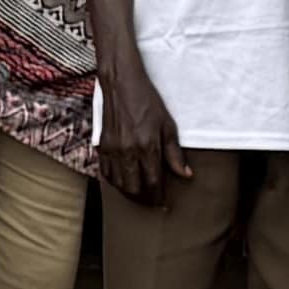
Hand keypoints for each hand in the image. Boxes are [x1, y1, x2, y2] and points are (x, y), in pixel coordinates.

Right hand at [96, 58, 182, 207]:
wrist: (122, 85)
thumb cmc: (148, 102)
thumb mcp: (168, 125)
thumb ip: (175, 153)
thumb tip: (186, 175)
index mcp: (147, 146)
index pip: (153, 182)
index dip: (159, 197)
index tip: (163, 204)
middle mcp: (128, 151)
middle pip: (134, 188)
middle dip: (144, 199)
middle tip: (152, 201)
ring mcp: (113, 150)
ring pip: (119, 184)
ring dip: (129, 192)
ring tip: (139, 194)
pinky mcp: (102, 146)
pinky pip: (106, 173)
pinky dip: (115, 181)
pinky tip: (123, 181)